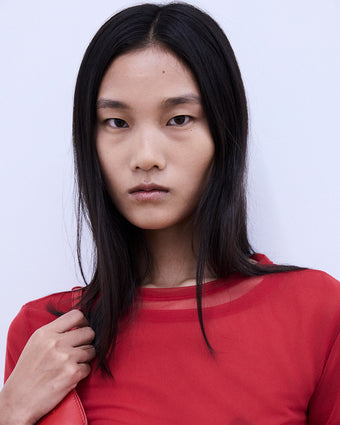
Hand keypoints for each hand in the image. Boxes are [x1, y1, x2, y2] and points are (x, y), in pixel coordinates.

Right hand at [0, 309, 94, 424]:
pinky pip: (88, 367)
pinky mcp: (73, 373)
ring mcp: (65, 358)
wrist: (18, 400)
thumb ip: (55, 331)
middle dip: (87, 341)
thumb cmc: (28, 372)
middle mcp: (56, 343)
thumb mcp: (36, 343)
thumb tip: (79, 324)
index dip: (84, 322)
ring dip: (85, 358)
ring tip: (71, 364)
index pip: (76, 315)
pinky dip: (82, 372)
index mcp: (45, 333)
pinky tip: (69, 376)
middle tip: (79, 348)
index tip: (82, 328)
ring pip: (91, 350)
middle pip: (89, 332)